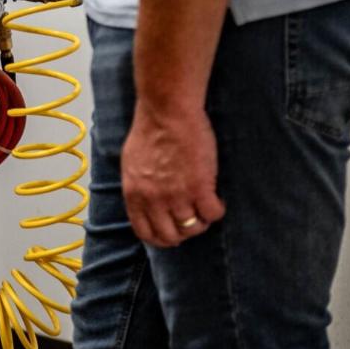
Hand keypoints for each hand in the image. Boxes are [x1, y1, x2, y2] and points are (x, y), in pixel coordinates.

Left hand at [120, 101, 225, 247]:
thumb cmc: (150, 130)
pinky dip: (217, 210)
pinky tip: (217, 198)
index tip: (173, 234)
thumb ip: (139, 187)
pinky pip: (213, 214)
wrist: (167, 111)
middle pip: (171, 235)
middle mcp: (153, 199)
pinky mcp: (200, 186)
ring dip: (202, 221)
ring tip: (206, 206)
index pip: (145, 232)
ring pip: (193, 227)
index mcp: (134, 193)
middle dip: (183, 232)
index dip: (161, 238)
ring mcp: (177, 195)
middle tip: (193, 219)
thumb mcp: (132, 163)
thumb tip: (147, 204)